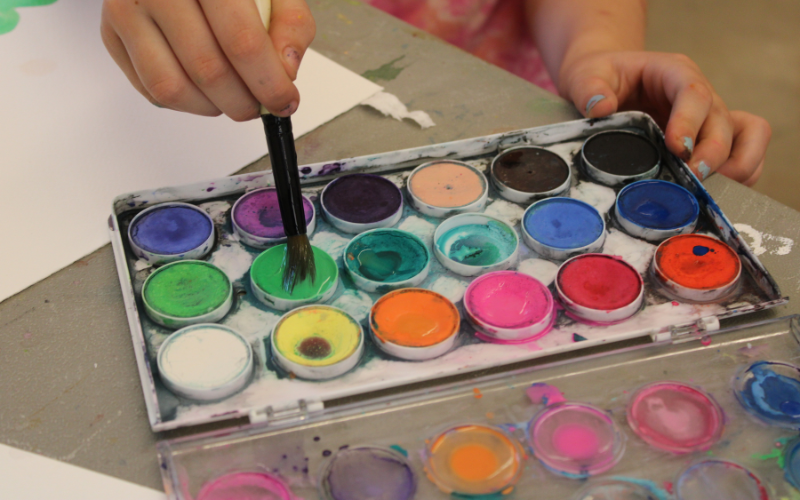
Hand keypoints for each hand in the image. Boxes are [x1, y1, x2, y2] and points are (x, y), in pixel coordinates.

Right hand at [101, 0, 315, 119]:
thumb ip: (291, 23)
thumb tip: (285, 71)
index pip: (241, 41)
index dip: (268, 83)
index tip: (284, 101)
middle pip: (207, 70)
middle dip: (243, 102)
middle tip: (260, 105)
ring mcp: (126, 9)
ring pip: (172, 87)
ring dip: (212, 108)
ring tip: (233, 98)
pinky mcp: (111, 33)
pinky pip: (150, 90)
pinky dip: (185, 102)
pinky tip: (204, 89)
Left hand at [559, 51, 769, 185]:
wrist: (604, 85)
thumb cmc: (600, 76)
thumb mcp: (587, 74)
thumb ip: (589, 87)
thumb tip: (601, 108)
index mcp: (674, 73)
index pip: (694, 93)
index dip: (690, 121)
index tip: (676, 148)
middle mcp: (700, 97)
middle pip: (722, 121)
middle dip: (712, 153)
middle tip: (692, 179)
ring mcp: (709, 120)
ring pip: (746, 137)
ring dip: (735, 166)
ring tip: (711, 191)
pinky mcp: (709, 142)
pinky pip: (743, 155)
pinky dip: (738, 176)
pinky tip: (715, 196)